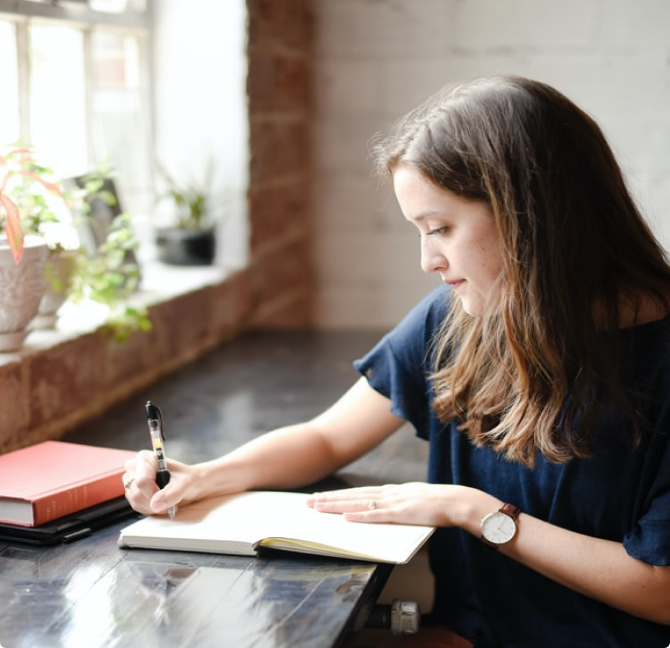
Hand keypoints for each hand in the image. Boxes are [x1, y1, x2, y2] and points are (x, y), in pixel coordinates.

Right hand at [122, 450, 195, 515]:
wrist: (187, 484)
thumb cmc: (187, 478)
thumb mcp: (186, 483)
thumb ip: (172, 493)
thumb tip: (155, 504)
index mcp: (145, 458)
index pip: (142, 481)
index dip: (154, 493)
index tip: (167, 495)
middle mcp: (134, 467)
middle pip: (137, 493)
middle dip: (155, 501)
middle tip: (171, 499)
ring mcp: (131, 481)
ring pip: (136, 502)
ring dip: (154, 506)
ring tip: (168, 500)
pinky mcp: (132, 493)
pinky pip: (137, 506)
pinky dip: (151, 509)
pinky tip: (161, 502)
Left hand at [306, 482, 476, 527]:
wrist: (455, 501)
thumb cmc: (437, 504)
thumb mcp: (412, 500)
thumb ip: (397, 504)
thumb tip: (384, 509)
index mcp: (390, 491)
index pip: (358, 492)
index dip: (338, 495)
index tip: (320, 497)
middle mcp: (388, 493)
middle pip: (352, 496)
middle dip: (329, 499)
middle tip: (308, 503)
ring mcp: (393, 502)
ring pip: (358, 503)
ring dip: (337, 506)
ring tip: (318, 508)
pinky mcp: (400, 513)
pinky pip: (376, 516)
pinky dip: (359, 516)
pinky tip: (345, 517)